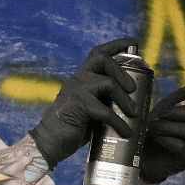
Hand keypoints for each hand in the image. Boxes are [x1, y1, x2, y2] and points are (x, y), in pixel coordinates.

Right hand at [28, 39, 138, 168]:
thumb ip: (104, 100)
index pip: (98, 53)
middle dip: (122, 72)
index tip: (134, 42)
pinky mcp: (79, 106)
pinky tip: (126, 132)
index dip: (117, 45)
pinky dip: (119, 123)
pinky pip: (105, 111)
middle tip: (133, 89)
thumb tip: (132, 104)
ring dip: (124, 99)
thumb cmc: (73, 127)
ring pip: (108, 84)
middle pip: (103, 60)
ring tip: (133, 113)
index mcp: (82, 77)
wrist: (50, 142)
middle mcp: (78, 79)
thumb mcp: (91, 108)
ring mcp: (77, 91)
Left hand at [139, 82, 184, 183]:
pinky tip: (156, 138)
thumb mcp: (163, 110)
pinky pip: (181, 146)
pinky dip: (166, 139)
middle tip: (160, 114)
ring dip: (167, 126)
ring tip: (152, 126)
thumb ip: (177, 98)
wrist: (145, 155)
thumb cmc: (157, 129)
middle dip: (180, 112)